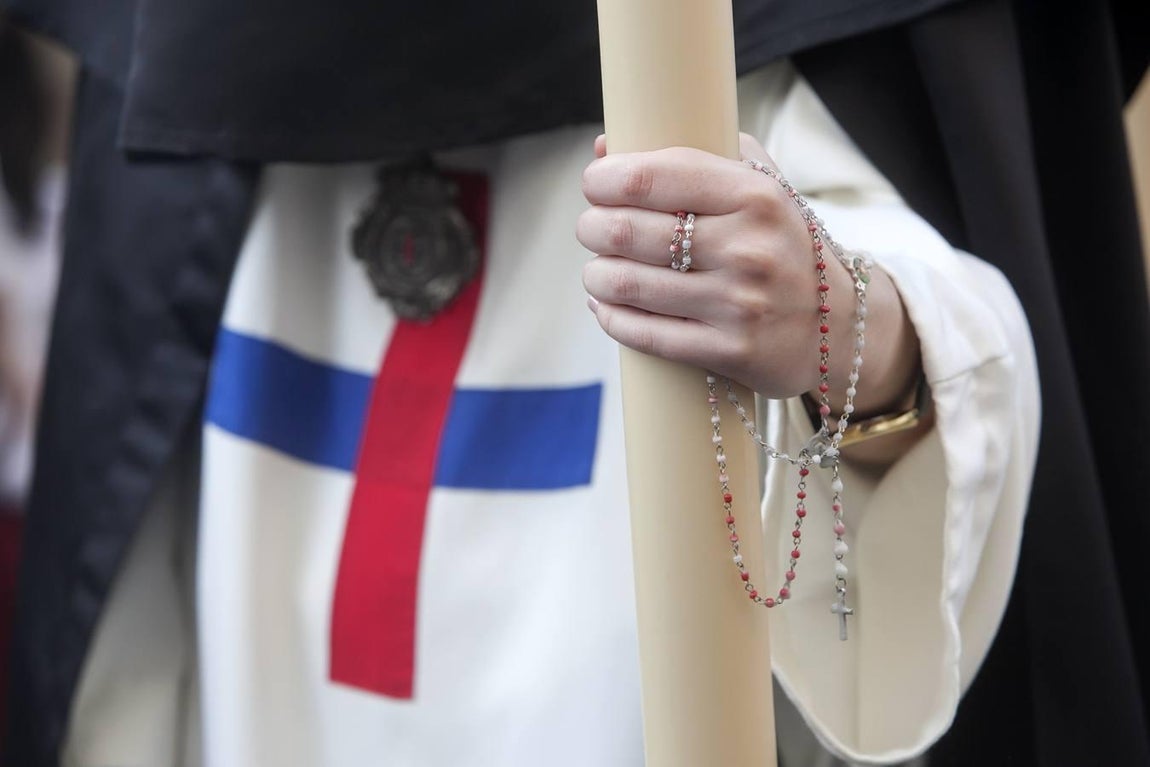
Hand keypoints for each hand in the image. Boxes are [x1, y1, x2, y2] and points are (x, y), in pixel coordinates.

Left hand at [578, 134, 921, 421]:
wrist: (837, 325)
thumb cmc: (782, 245)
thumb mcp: (759, 188)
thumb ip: (695, 157)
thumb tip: (607, 147)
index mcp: (755, 196)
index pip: (652, 177)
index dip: (605, 179)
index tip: (595, 184)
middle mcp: (748, 248)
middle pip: (627, 231)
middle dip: (592, 228)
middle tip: (591, 229)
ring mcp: (739, 304)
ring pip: (627, 285)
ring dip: (597, 275)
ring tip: (598, 270)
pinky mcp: (730, 352)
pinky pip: (645, 335)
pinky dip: (611, 317)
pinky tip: (606, 306)